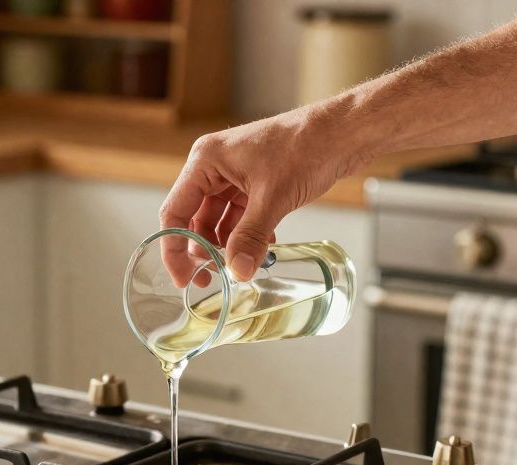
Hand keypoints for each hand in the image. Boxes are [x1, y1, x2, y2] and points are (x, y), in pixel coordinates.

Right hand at [159, 101, 358, 284]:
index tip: (183, 278)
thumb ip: (250, 237)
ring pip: (218, 221)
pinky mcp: (254, 184)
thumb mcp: (273, 198)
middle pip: (194, 219)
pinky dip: (246, 236)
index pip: (175, 211)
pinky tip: (261, 250)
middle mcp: (214, 167)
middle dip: (203, 250)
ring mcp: (234, 176)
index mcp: (206, 161)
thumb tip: (236, 271)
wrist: (342, 133)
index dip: (174, 248)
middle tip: (211, 279)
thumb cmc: (306, 147)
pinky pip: (239, 217)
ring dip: (227, 245)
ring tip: (240, 266)